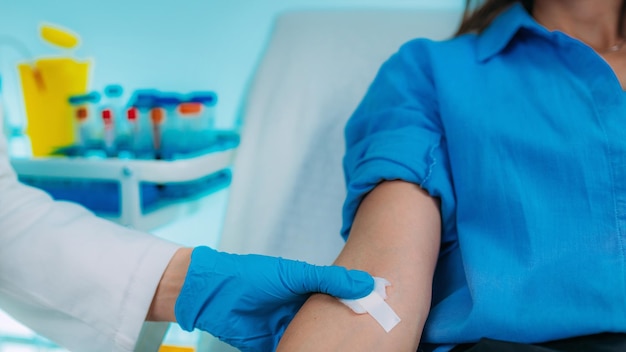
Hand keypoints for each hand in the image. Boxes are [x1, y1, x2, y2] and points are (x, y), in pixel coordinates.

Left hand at [174, 246, 373, 350]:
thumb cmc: (253, 276)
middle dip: (345, 337)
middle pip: (329, 329)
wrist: (213, 293)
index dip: (359, 312)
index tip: (383, 319)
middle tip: (371, 342)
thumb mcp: (296, 275)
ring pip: (315, 345)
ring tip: (357, 350)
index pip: (340, 306)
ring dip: (327, 348)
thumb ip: (330, 280)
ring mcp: (289, 333)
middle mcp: (302, 315)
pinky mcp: (275, 348)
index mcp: (309, 294)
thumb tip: (367, 285)